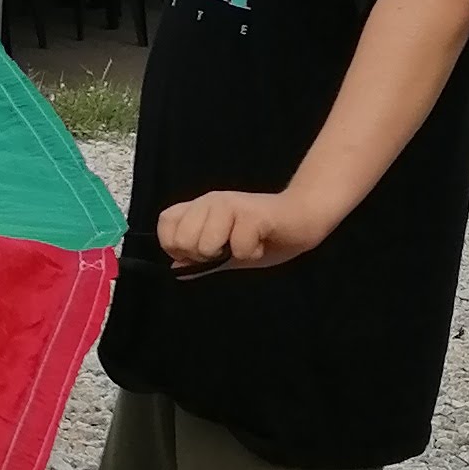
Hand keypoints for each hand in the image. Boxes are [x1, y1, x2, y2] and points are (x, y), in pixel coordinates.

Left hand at [155, 185, 328, 272]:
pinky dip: (252, 254)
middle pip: (182, 240)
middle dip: (204, 256)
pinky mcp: (252, 214)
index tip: (199, 253)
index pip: (165, 224)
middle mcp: (210, 201)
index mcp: (200, 208)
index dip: (176, 246)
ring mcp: (230, 204)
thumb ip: (201, 260)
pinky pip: (238, 248)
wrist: (302, 219)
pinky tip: (262, 243)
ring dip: (229, 254)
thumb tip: (175, 268)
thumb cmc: (264, 237)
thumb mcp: (226, 253)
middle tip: (228, 249)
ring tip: (246, 244)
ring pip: (205, 245)